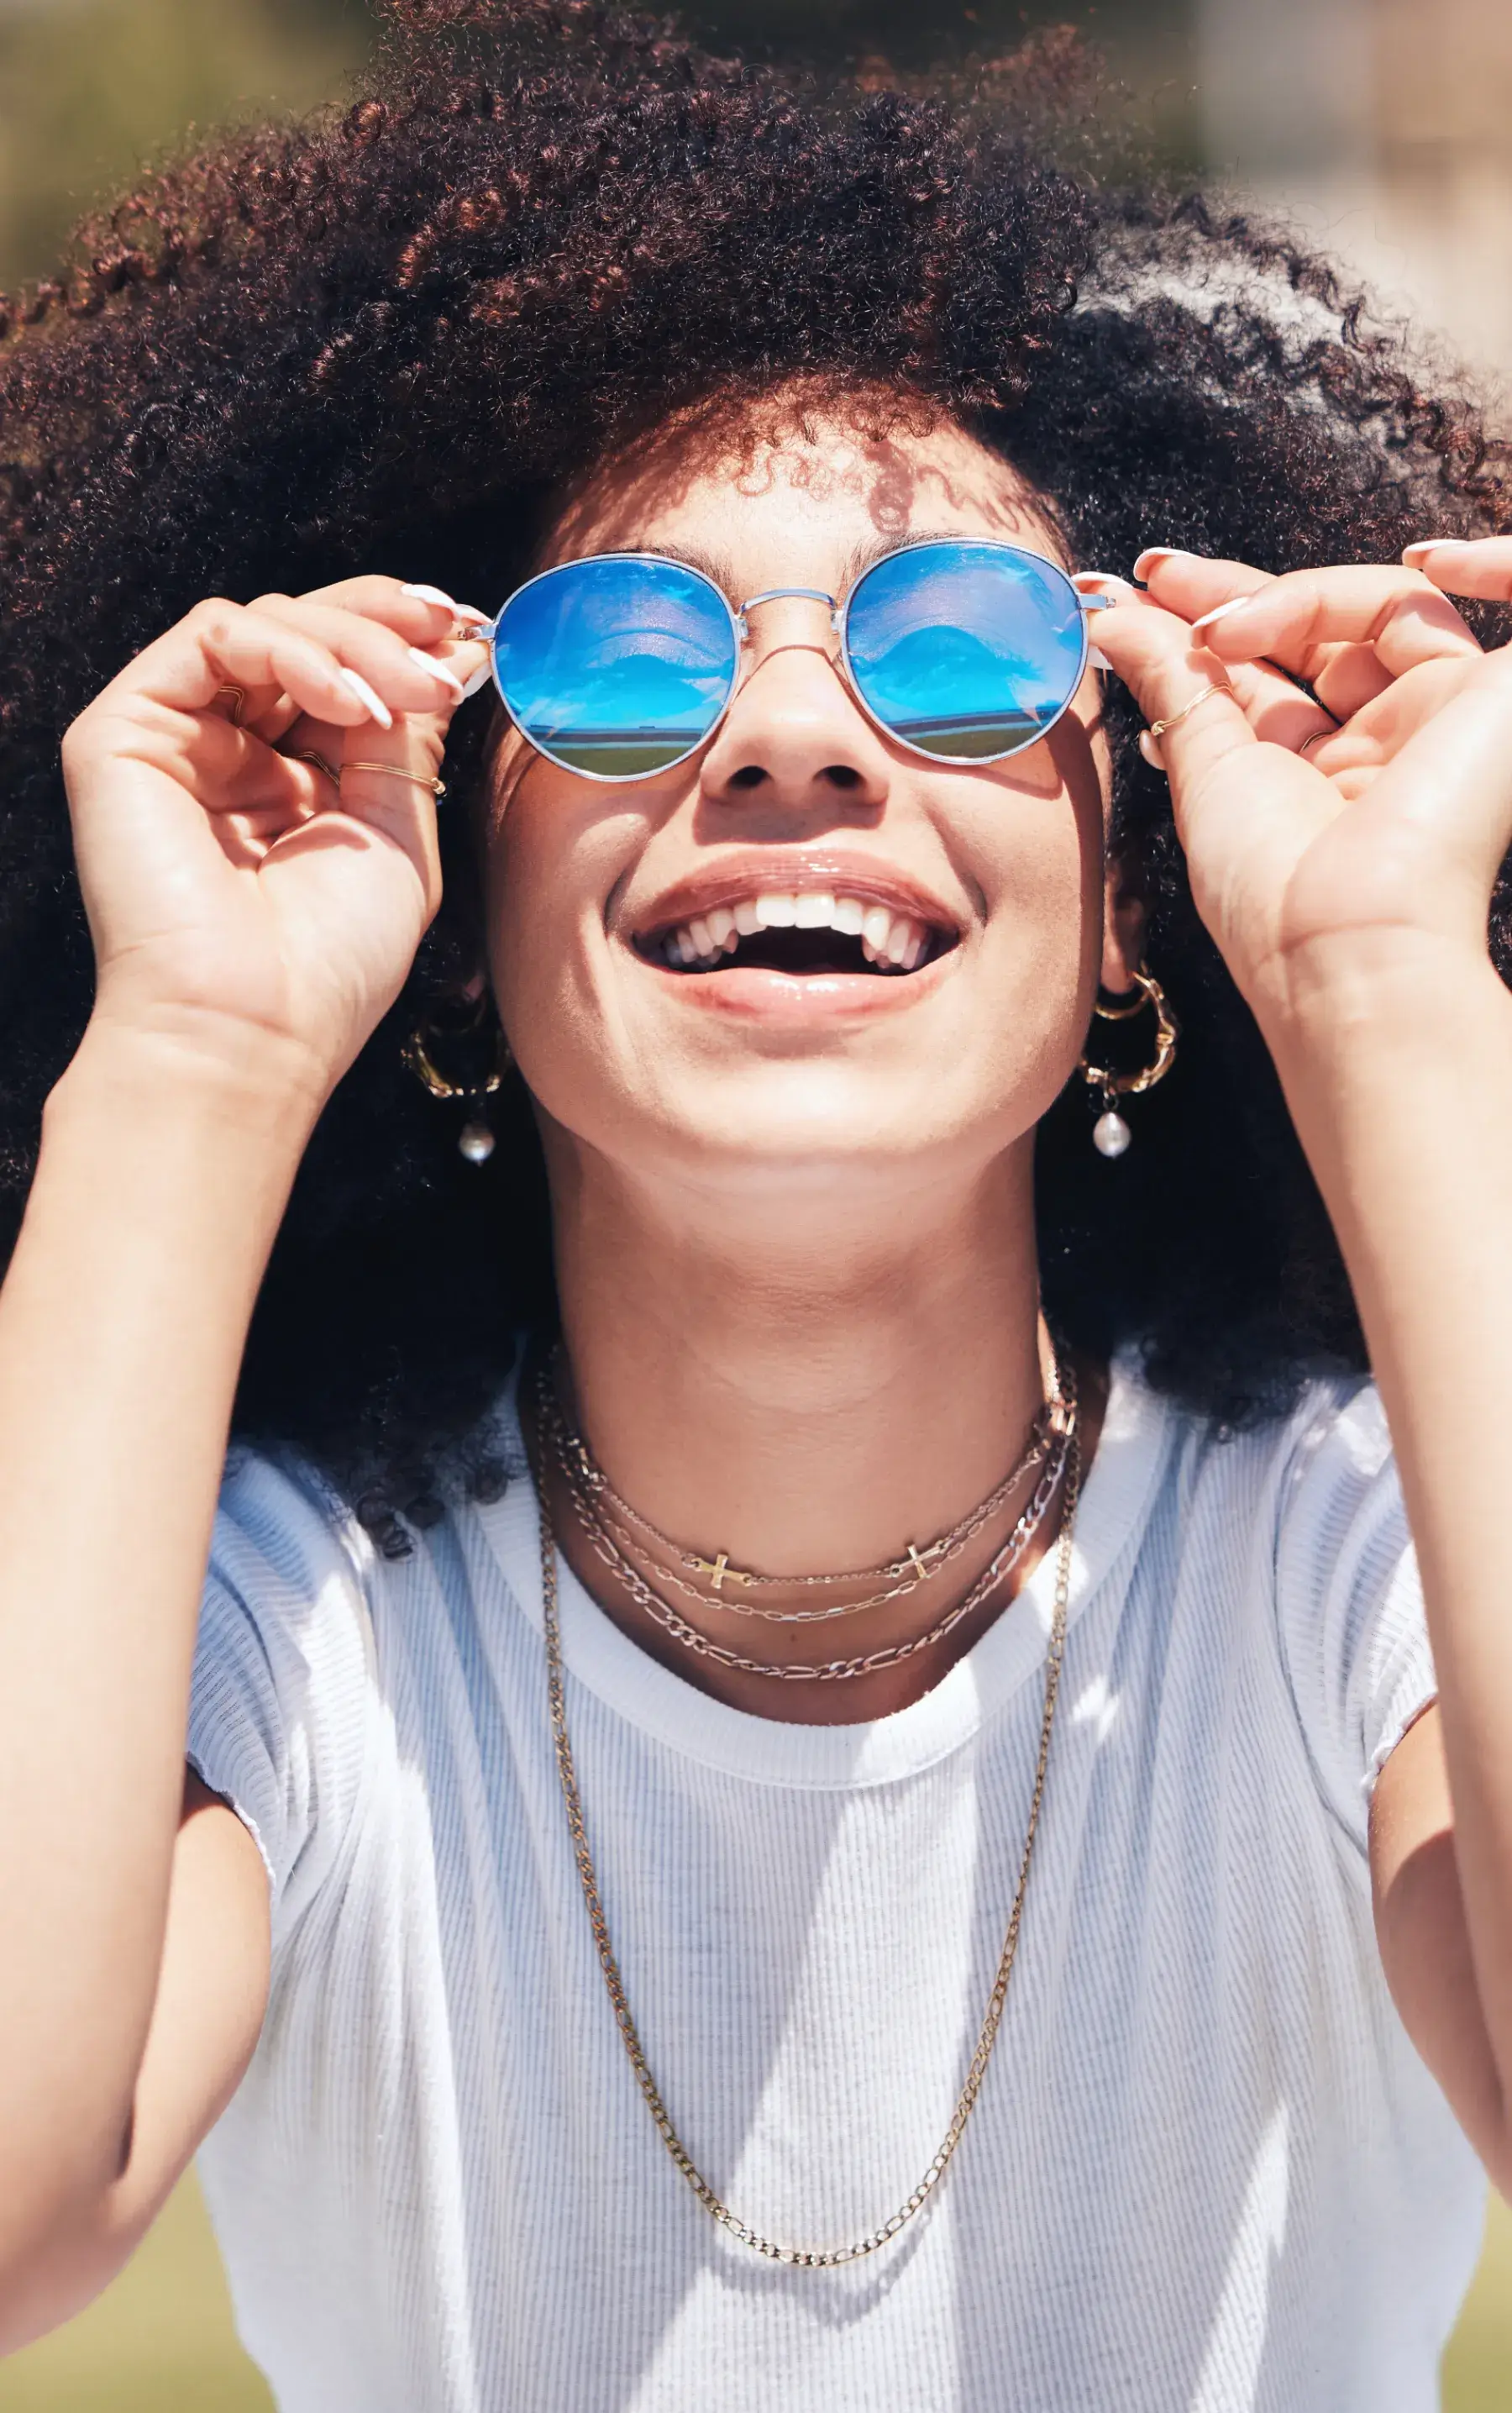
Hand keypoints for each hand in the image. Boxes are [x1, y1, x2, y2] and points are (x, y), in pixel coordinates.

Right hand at [60, 577, 489, 1099]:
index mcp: (290, 783)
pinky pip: (209, 638)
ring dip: (350, 641)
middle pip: (303, 631)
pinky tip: (346, 700)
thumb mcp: (398, 833)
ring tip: (406, 693)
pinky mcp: (124, 732)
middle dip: (386, 627)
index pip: (339, 670)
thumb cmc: (327, 966)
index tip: (470, 633)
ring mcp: (177, 740)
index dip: (401, 637)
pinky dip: (289, 649)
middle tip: (447, 654)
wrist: (254, 1031)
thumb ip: (409, 736)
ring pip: (262, 624)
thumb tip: (458, 649)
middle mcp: (229, 754)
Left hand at [1084, 551, 1511, 1034]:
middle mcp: (1382, 749)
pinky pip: (1456, 598)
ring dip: (1290, 597)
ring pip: (1377, 606)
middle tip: (1152, 572)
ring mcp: (1440, 719)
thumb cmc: (1273, 887)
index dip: (1197, 625)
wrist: (1353, 939)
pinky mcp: (1495, 692)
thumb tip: (1112, 617)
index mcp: (1317, 781)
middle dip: (1228, 591)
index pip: (1262, 675)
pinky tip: (1356, 581)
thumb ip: (1170, 682)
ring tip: (1221, 631)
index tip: (1119, 594)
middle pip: (1316, 630)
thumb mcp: (1205, 773)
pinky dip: (1408, 577)